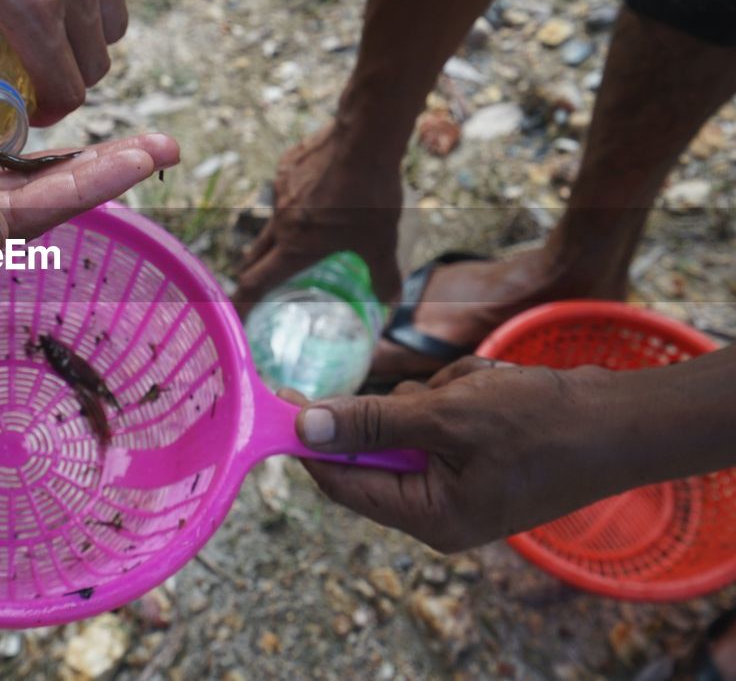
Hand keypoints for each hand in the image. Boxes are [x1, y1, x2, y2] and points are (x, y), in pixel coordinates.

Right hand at [0, 0, 177, 270]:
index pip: (19, 220)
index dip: (83, 191)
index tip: (138, 161)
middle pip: (38, 205)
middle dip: (104, 179)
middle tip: (165, 147)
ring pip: (31, 182)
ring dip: (90, 165)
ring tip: (148, 144)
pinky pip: (6, 158)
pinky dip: (51, 148)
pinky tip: (91, 138)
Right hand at [232, 123, 402, 314]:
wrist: (363, 137)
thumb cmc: (371, 194)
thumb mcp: (382, 240)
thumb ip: (383, 274)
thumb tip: (391, 303)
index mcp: (296, 247)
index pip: (257, 282)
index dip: (242, 303)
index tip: (233, 316)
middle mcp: (281, 223)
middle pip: (257, 255)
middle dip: (255, 272)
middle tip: (259, 283)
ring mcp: (281, 192)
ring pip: (274, 222)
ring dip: (281, 235)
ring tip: (303, 234)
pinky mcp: (287, 168)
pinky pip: (286, 192)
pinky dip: (297, 200)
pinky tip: (321, 192)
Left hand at [282, 357, 633, 552]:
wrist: (623, 420)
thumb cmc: (543, 424)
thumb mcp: (448, 415)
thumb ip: (371, 423)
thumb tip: (306, 427)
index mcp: (429, 517)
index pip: (341, 483)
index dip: (311, 441)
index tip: (284, 399)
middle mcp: (438, 511)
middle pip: (375, 450)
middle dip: (404, 407)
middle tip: (441, 391)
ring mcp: (458, 486)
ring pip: (408, 423)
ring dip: (438, 394)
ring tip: (483, 390)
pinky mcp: (475, 461)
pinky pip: (439, 418)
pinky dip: (459, 394)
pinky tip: (495, 390)